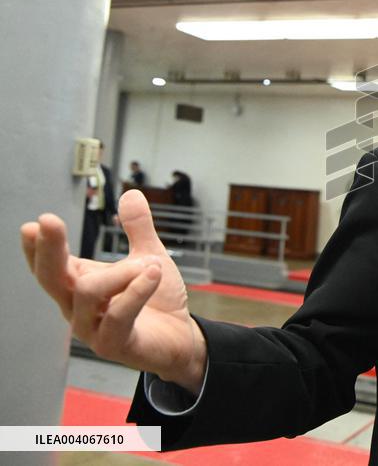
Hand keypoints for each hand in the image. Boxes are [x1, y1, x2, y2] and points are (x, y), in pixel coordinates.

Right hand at [21, 190, 205, 393]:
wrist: (181, 338)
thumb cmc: (158, 301)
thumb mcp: (150, 258)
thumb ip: (139, 229)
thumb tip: (131, 194)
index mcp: (80, 284)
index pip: (49, 265)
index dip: (38, 246)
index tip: (34, 224)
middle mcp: (78, 307)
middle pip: (51, 277)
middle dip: (49, 248)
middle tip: (48, 220)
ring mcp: (91, 328)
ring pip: (87, 290)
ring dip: (124, 271)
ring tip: (151, 267)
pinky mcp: (112, 344)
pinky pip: (118, 313)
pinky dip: (138, 289)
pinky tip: (154, 275)